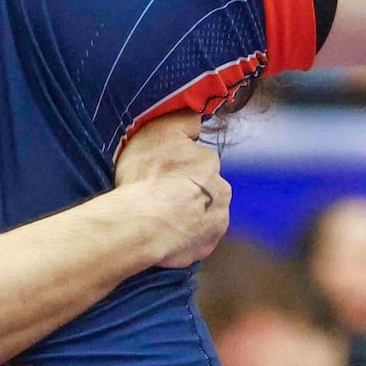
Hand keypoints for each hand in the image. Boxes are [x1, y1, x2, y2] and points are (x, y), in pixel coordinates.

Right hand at [114, 112, 228, 269]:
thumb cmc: (148, 175)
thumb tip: (198, 118)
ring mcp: (216, 222)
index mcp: (210, 163)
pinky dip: (184, 237)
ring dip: (188, 214)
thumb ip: (184, 121)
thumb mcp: (160, 131)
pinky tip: (164, 234)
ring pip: (204, 214)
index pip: (198, 160)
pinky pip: (196, 239)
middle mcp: (222, 191)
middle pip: (205, 188)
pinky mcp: (206, 247)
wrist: (143, 224)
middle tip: (160, 196)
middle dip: (188, 191)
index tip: (161, 172)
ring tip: (160, 218)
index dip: (178, 166)